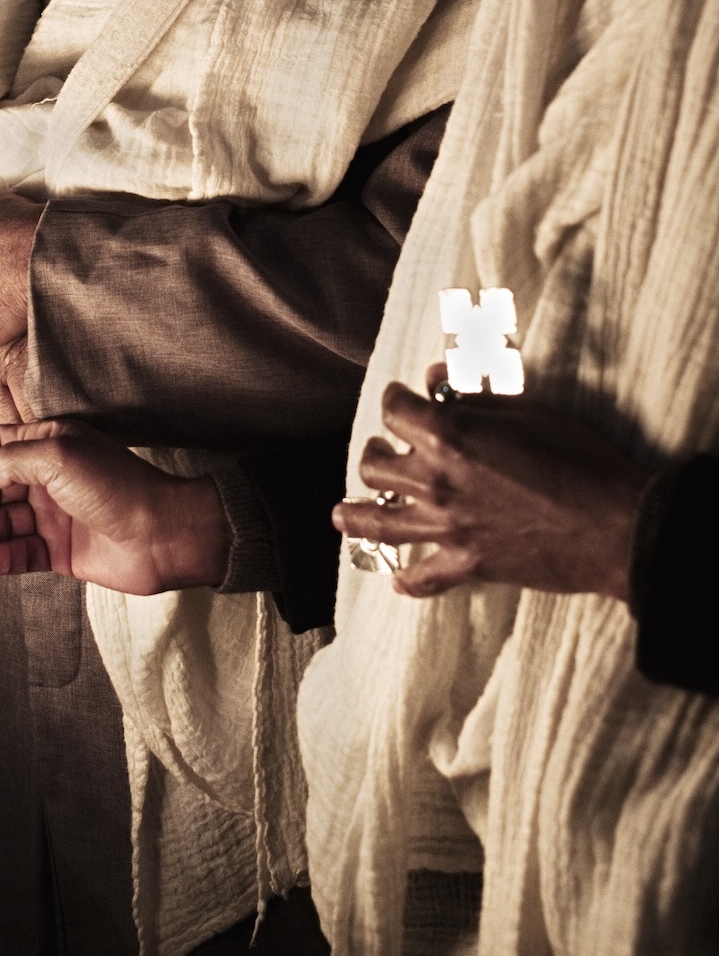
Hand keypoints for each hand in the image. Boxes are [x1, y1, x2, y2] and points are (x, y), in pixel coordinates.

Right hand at [0, 421, 231, 592]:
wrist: (164, 535)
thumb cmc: (118, 486)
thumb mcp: (59, 456)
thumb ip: (10, 460)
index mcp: (49, 444)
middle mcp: (48, 478)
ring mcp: (53, 516)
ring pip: (1, 524)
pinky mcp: (59, 551)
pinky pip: (19, 553)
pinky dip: (1, 557)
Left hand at [333, 365, 650, 599]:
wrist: (615, 527)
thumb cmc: (579, 459)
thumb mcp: (528, 410)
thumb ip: (476, 395)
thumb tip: (439, 376)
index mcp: (448, 436)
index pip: (396, 410)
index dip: (396, 399)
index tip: (401, 398)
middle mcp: (436, 482)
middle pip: (376, 465)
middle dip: (377, 450)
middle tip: (385, 448)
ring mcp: (447, 528)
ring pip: (379, 522)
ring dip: (356, 514)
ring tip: (341, 512)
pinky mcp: (467, 565)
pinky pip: (422, 577)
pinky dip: (406, 579)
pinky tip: (396, 578)